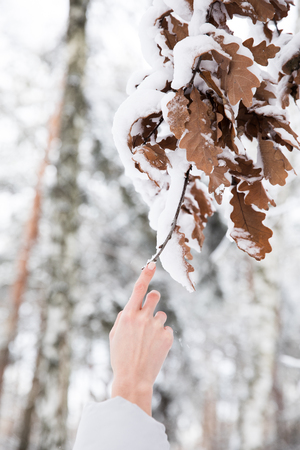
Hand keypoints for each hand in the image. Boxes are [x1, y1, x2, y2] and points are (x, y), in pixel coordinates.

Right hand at [109, 262, 173, 414]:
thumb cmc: (120, 357)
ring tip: (148, 339)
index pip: (138, 288)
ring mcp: (156, 327)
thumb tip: (130, 308)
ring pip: (161, 314)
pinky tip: (154, 348)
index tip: (152, 264)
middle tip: (151, 305)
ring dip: (156, 322)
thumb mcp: (114, 336)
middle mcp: (143, 318)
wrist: (133, 379)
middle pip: (154, 295)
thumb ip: (122, 318)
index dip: (146, 274)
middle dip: (154, 297)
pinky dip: (162, 336)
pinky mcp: (167, 337)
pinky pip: (166, 329)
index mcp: (128, 315)